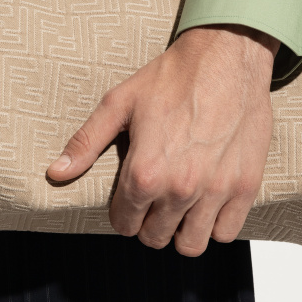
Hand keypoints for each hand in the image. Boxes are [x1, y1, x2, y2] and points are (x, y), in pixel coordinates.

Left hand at [47, 24, 279, 255]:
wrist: (226, 56)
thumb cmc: (172, 77)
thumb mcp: (119, 103)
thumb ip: (87, 142)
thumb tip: (56, 172)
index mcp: (144, 173)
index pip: (124, 224)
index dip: (123, 215)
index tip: (130, 202)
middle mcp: (180, 189)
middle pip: (155, 238)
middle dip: (149, 225)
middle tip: (154, 203)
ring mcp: (216, 191)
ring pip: (191, 245)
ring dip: (181, 231)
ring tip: (181, 208)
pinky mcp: (245, 187)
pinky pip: (226, 233)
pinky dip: (215, 225)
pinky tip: (207, 204)